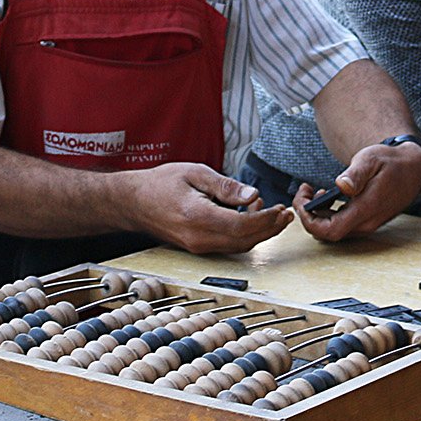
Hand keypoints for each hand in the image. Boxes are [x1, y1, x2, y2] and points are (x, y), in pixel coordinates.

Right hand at [129, 162, 290, 253]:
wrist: (134, 202)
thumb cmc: (161, 184)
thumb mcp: (196, 173)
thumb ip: (226, 186)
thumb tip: (253, 195)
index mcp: (198, 217)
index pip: (242, 226)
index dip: (266, 220)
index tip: (281, 210)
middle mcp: (199, 238)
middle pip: (245, 241)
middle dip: (270, 229)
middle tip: (286, 214)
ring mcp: (198, 246)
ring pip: (239, 246)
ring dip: (260, 233)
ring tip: (273, 213)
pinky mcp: (198, 247)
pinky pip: (228, 245)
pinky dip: (245, 234)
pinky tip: (250, 216)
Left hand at [294, 140, 420, 242]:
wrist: (412, 169)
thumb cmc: (391, 162)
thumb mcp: (371, 159)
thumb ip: (356, 174)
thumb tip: (342, 186)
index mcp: (366, 209)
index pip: (330, 230)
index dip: (309, 221)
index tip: (303, 201)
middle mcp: (366, 222)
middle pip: (327, 232)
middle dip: (309, 214)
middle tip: (305, 191)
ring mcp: (367, 224)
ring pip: (334, 229)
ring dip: (318, 214)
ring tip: (315, 191)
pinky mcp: (366, 221)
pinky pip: (342, 225)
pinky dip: (328, 214)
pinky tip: (329, 196)